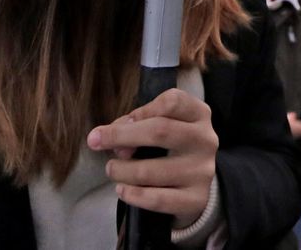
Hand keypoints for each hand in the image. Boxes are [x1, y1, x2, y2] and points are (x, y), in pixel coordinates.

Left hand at [89, 88, 217, 228]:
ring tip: (112, 169)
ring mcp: (202, 171)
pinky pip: (156, 199)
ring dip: (121, 170)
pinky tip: (122, 190)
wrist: (196, 182)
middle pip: (160, 130)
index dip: (142, 110)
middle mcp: (205, 140)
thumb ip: (136, 122)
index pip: (172, 101)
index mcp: (199, 114)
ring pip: (151, 171)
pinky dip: (132, 195)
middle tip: (95, 141)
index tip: (120, 122)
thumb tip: (111, 137)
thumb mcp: (162, 124)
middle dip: (120, 136)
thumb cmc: (171, 145)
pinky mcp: (196, 199)